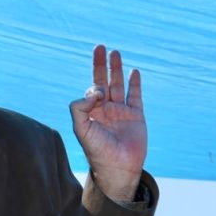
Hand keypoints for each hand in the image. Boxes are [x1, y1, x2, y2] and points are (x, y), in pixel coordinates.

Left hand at [68, 44, 146, 202]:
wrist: (118, 168)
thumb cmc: (97, 151)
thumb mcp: (81, 129)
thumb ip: (79, 108)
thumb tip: (94, 92)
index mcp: (91, 113)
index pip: (90, 91)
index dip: (93, 89)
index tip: (98, 96)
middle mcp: (105, 110)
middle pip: (102, 81)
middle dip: (100, 65)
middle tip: (100, 47)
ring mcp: (121, 112)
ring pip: (118, 85)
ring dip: (116, 69)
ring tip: (115, 52)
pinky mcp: (136, 116)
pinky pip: (135, 96)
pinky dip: (135, 83)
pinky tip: (134, 71)